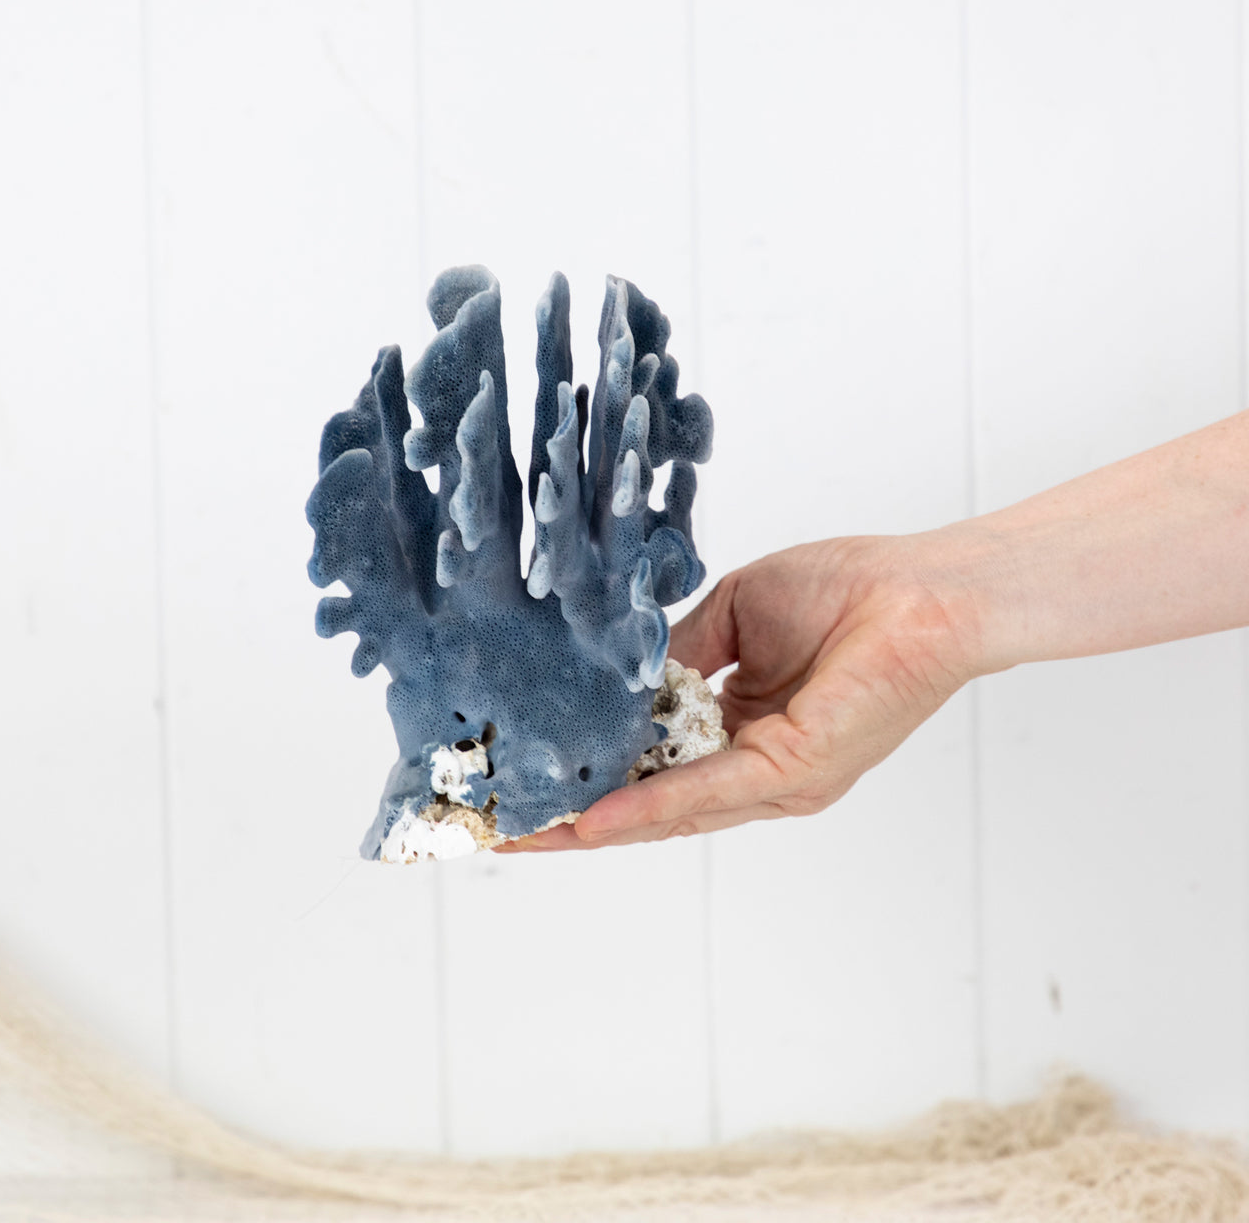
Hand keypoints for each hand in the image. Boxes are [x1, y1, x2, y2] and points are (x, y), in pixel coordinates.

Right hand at [498, 534, 985, 850]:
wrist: (924, 589)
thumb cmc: (849, 591)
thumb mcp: (736, 614)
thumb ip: (679, 653)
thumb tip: (623, 676)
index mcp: (746, 735)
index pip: (656, 770)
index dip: (593, 781)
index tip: (529, 786)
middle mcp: (759, 773)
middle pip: (651, 810)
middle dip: (575, 824)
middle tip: (501, 832)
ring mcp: (778, 780)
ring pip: (668, 814)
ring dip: (592, 828)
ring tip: (523, 837)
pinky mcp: (795, 770)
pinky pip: (707, 793)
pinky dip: (645, 807)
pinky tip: (592, 819)